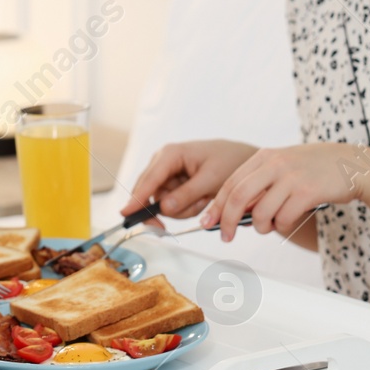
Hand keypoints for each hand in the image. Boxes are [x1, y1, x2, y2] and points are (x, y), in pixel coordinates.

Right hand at [121, 140, 258, 221]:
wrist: (243, 160)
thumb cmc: (228, 161)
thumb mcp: (210, 179)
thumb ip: (186, 194)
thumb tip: (164, 208)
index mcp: (170, 154)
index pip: (149, 179)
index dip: (137, 198)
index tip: (126, 213)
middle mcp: (163, 164)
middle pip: (150, 195)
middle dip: (171, 208)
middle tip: (185, 215)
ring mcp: (167, 176)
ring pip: (162, 205)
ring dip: (185, 208)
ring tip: (205, 197)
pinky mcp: (173, 187)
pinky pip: (172, 206)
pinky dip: (188, 208)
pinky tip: (202, 198)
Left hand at [203, 143, 369, 240]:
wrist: (352, 163)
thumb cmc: (314, 169)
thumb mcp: (283, 166)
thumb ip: (261, 184)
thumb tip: (235, 213)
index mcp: (265, 157)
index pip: (231, 183)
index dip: (216, 205)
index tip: (208, 222)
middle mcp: (275, 164)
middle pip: (238, 197)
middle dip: (227, 221)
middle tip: (226, 237)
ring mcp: (291, 177)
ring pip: (261, 212)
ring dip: (261, 227)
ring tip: (270, 226)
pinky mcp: (307, 192)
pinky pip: (284, 219)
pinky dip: (282, 226)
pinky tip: (289, 220)